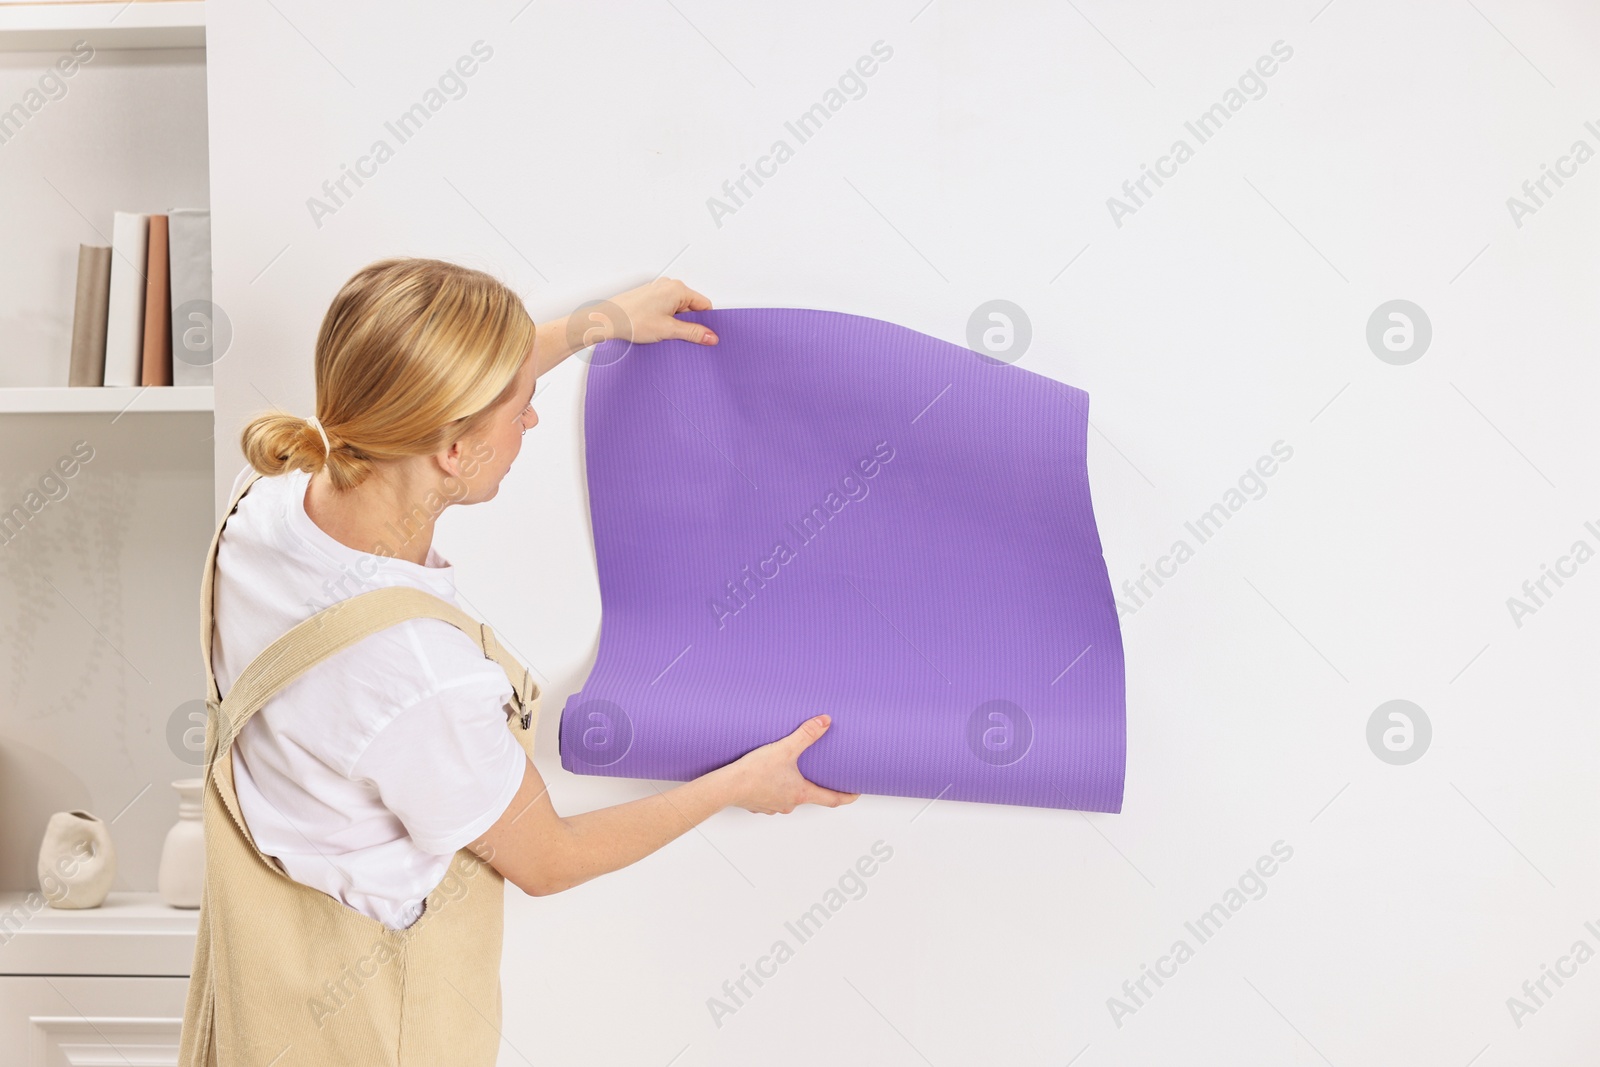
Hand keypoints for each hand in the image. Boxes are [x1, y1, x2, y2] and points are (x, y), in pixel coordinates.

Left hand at [608, 277, 716, 344]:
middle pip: (691, 307)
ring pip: (678, 309)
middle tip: (682, 336)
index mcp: (678, 289)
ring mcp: (658, 291)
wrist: (607, 320)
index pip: (704, 304)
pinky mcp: (649, 298)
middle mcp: (668, 286)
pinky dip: (666, 320)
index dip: (706, 322)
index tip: (705, 335)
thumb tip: (710, 336)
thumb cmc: (631, 319)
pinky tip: (657, 330)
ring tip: (665, 333)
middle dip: (690, 323)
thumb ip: (693, 333)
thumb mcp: (669, 330)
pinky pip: (666, 309)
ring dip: (676, 323)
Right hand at [721, 714, 859, 814]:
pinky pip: (772, 797)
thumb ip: (806, 735)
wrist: (726, 786)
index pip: (833, 800)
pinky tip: (768, 776)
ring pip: (789, 797)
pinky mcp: (759, 804)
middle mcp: (789, 803)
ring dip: (793, 786)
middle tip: (822, 774)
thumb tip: (825, 721)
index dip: (847, 796)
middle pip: (810, 796)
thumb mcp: (784, 749)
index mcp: (801, 792)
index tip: (856, 792)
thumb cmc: (754, 772)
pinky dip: (775, 788)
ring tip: (792, 771)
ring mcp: (773, 806)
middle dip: (817, 785)